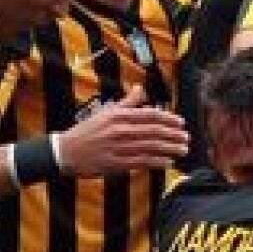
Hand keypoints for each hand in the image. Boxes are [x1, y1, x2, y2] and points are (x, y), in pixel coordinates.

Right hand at [55, 86, 189, 176]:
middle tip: (187, 138)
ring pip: (149, 147)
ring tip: (182, 150)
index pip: (149, 115)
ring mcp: (117, 147)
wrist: (66, 151)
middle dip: (173, 135)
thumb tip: (141, 88)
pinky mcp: (115, 163)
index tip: (181, 123)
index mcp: (118, 115)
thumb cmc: (88, 131)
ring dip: (169, 149)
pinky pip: (140, 162)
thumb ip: (126, 102)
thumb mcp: (105, 112)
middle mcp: (119, 130)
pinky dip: (156, 162)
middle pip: (153, 132)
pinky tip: (168, 162)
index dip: (168, 119)